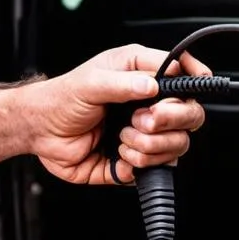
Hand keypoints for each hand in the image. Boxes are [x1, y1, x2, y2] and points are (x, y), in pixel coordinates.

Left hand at [28, 44, 211, 185]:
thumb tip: (152, 86)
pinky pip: (156, 167)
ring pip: (178, 144)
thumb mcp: (89, 83)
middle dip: (171, 119)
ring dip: (150, 144)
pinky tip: (119, 152)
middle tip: (143, 119)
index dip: (195, 78)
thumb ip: (123, 83)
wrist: (40, 132)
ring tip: (123, 137)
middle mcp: (149, 103)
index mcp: (140, 74)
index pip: (183, 72)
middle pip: (191, 114)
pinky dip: (137, 162)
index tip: (198, 83)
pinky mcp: (138, 158)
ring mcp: (146, 133)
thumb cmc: (61, 100)